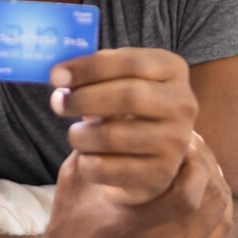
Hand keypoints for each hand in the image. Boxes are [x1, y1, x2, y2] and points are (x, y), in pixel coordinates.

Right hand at [38, 132, 233, 237]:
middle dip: (207, 166)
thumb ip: (98, 141)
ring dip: (215, 182)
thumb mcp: (77, 176)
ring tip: (199, 160)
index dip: (193, 159)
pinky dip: (217, 204)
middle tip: (194, 144)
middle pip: (212, 200)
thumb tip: (118, 100)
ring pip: (220, 213)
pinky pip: (218, 230)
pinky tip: (204, 184)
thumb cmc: (71, 218)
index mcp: (138, 230)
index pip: (188, 191)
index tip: (182, 137)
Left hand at [50, 48, 201, 204]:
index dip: (89, 67)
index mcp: (173, 70)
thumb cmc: (127, 108)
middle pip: (127, 96)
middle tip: (57, 103)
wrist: (150, 155)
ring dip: (80, 134)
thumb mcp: (120, 80)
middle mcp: (182, 105)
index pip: (131, 62)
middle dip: (82, 99)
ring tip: (76, 133)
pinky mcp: (159, 175)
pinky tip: (87, 156)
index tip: (55, 75)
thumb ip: (95, 72)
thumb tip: (60, 76)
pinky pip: (105, 168)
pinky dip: (85, 162)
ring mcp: (174, 142)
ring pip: (112, 136)